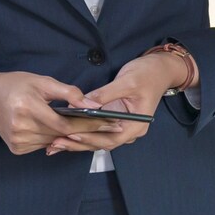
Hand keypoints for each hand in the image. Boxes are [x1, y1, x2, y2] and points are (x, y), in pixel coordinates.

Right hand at [0, 72, 113, 155]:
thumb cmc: (17, 85)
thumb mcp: (42, 82)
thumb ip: (68, 92)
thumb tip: (93, 105)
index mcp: (27, 106)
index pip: (64, 122)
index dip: (87, 125)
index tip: (108, 124)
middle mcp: (20, 126)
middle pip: (61, 134)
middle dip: (83, 129)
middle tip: (105, 126)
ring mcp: (18, 140)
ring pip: (54, 141)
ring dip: (66, 134)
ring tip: (79, 125)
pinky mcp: (17, 149)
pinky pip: (43, 145)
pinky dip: (51, 138)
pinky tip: (50, 128)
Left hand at [44, 55, 178, 155]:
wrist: (159, 69)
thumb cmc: (147, 75)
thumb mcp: (127, 82)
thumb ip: (106, 94)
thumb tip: (84, 103)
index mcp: (136, 125)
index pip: (111, 138)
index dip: (91, 138)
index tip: (72, 134)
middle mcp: (128, 130)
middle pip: (102, 143)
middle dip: (79, 144)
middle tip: (56, 143)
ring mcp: (120, 126)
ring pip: (97, 139)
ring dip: (78, 142)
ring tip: (55, 143)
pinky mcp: (113, 119)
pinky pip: (96, 130)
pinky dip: (82, 132)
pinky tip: (65, 133)